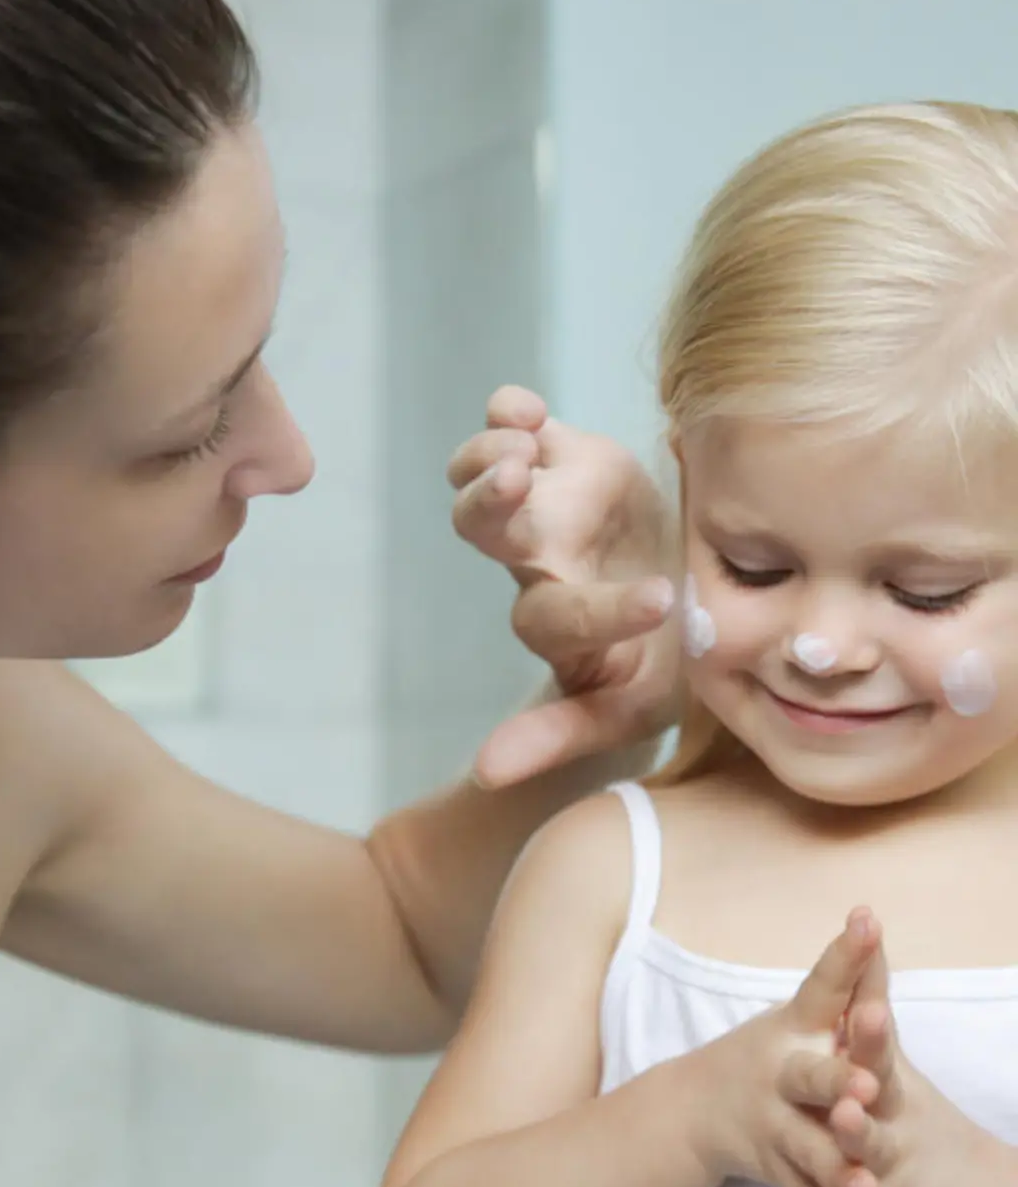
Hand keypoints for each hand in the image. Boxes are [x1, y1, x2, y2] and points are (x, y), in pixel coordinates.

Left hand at [448, 386, 678, 785]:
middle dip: (490, 504)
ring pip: (485, 474)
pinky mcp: (567, 456)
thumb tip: (486, 775)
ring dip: (489, 454)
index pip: (559, 619)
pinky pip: (516, 426)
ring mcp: (548, 504)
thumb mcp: (629, 708)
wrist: (703, 597)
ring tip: (525, 447)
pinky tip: (525, 411)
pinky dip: (508, 411)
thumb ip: (560, 734)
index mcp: (563, 626)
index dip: (601, 613)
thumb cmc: (668, 664)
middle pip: (483, 530)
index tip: (660, 601)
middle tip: (520, 478)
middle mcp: (542, 562)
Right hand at [695, 910, 882, 1186]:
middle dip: (835, 1085)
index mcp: (792, 1028)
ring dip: (835, 1169)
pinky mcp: (772, 1167)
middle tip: (864, 1090)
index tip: (870, 921)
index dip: (848, 956)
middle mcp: (777, 1072)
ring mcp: (770, 1124)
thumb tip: (872, 917)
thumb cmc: (763, 1055)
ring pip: (806, 1150)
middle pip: (808, 1077)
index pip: (823, 984)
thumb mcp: (797, 1014)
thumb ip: (841, 978)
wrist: (690, 1111)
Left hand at [804, 931, 993, 1186]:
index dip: (866, 1014)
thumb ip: (868, 987)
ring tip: (841, 1131)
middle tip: (848, 1074)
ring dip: (855, 1144)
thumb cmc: (911, 1105)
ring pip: (867, 1152)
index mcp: (887, 1070)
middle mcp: (893, 1109)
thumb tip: (861, 915)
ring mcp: (889, 1158)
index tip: (860, 984)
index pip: (875, 1034)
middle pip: (877, 1086)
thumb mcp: (889, 1047)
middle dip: (865, 1073)